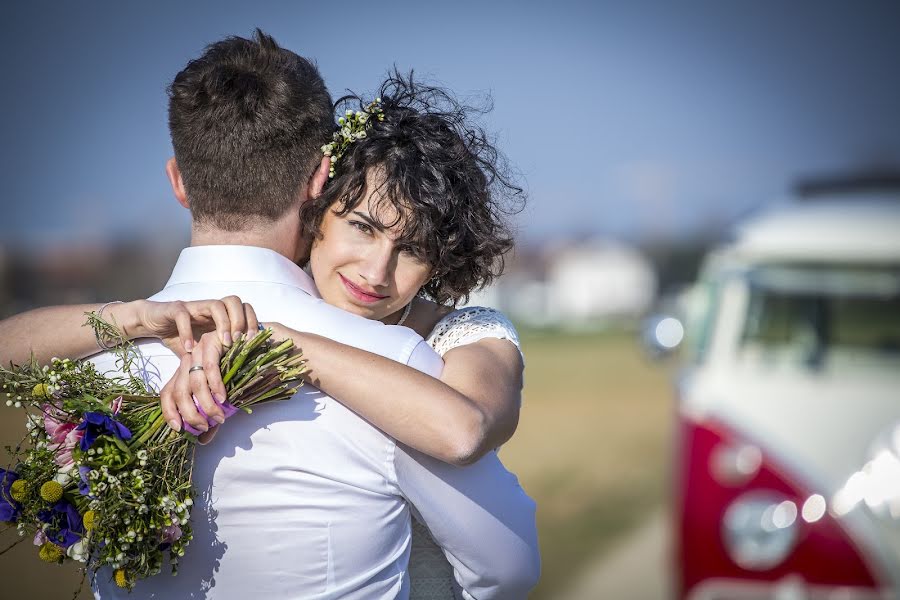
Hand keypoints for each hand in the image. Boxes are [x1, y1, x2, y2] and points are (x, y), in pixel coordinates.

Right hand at [126, 296, 258, 355]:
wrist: (154, 322)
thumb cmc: (182, 336)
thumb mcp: (203, 349)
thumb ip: (219, 358)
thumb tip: (238, 380)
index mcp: (221, 316)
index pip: (244, 309)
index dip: (252, 322)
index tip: (255, 342)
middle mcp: (210, 308)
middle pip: (234, 302)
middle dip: (241, 321)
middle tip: (242, 342)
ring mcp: (194, 307)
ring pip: (216, 305)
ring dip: (223, 324)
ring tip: (224, 344)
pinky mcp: (174, 309)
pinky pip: (183, 315)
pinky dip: (187, 330)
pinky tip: (190, 347)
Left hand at [160, 331, 229, 442]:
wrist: (253, 344)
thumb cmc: (237, 371)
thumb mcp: (220, 397)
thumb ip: (210, 416)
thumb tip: (203, 440)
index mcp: (183, 372)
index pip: (167, 393)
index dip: (169, 412)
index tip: (179, 428)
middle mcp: (186, 361)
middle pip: (179, 391)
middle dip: (190, 414)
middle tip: (203, 426)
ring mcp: (198, 351)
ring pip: (194, 382)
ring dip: (206, 404)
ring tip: (218, 417)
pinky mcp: (212, 343)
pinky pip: (211, 368)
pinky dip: (215, 386)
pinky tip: (223, 398)